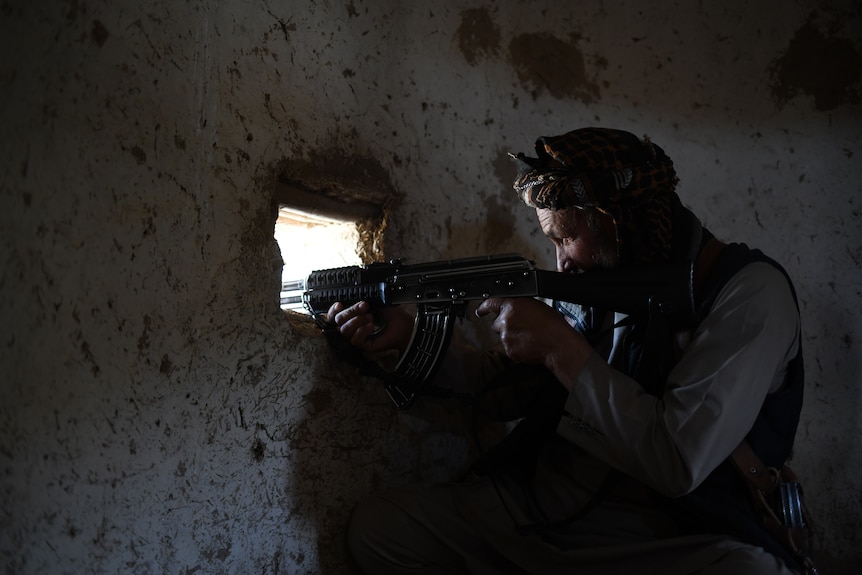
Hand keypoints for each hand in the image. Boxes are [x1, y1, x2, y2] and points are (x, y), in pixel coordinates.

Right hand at [325, 301, 414, 354]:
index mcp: (352, 317)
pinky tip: (371, 326)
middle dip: (350, 311)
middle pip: (338, 321)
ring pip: (344, 331)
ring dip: (357, 321)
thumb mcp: (374, 303)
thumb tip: (349, 298)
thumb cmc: (391, 316)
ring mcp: (357, 337)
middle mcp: (352, 327)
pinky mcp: (364, 346)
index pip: (334, 316)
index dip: (333, 310)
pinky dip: (362, 331)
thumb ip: (359, 301)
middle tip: (364, 306)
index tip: (340, 304)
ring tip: (371, 317)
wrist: (404, 326)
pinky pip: (354, 340)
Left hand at [475, 297, 591, 386]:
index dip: (484, 307)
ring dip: (512, 336)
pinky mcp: (509, 349)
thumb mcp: (536, 306)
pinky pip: (508, 347)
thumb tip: (514, 309)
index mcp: (512, 306)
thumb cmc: (552, 325)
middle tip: (521, 328)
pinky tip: (528, 344)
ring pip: (503, 336)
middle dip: (505, 325)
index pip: (491, 303)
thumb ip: (519, 306)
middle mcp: (506, 320)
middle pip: (497, 323)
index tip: (480, 311)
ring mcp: (506, 336)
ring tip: (528, 337)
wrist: (557, 344)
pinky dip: (516, 346)